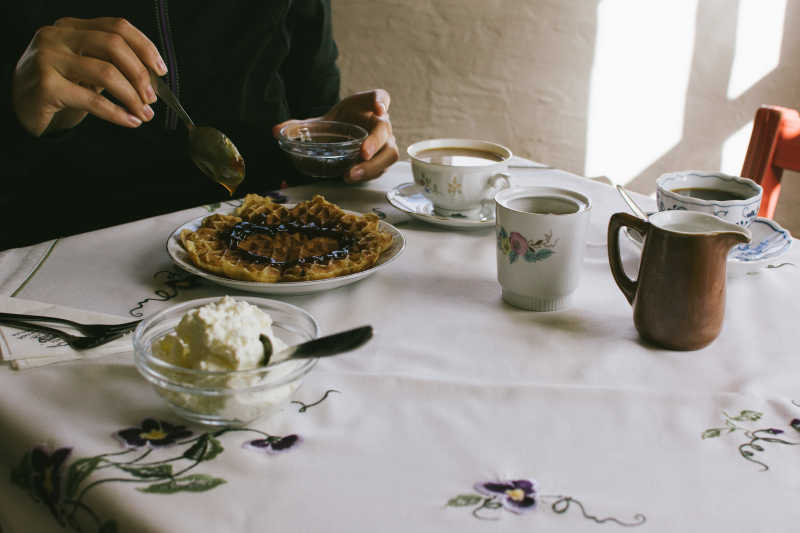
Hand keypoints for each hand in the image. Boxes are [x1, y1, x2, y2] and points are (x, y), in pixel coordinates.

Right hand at [11, 17, 166, 136]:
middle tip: (152, 97)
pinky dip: (118, 113)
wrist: (21, 107)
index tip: (161, 70)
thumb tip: (153, 78)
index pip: (117, 26)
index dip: (145, 47)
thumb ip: (112, 64)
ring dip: (133, 97)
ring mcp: (49, 59)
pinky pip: (93, 100)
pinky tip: (131, 121)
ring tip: (144, 113)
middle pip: (114, 45)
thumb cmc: (60, 87)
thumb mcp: (85, 68)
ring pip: (106, 73)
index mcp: (71, 27)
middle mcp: (58, 37)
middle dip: (140, 74)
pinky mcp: (46, 85)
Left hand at [273, 89, 398, 182]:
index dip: (381, 102)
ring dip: (372, 165)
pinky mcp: (382, 159)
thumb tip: (276, 131)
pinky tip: (349, 177)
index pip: (380, 97)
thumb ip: (300, 126)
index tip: (378, 108)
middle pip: (385, 130)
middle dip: (375, 142)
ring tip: (351, 174)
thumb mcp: (320, 123)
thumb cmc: (338, 125)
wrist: (346, 135)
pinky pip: (381, 168)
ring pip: (388, 154)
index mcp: (367, 105)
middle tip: (362, 153)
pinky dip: (367, 174)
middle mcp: (380, 122)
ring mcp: (384, 142)